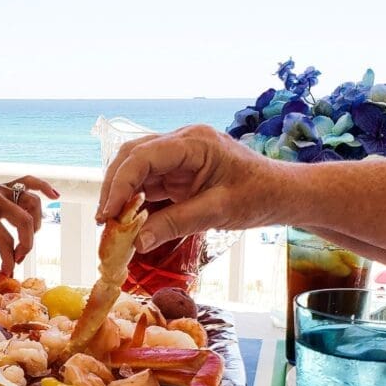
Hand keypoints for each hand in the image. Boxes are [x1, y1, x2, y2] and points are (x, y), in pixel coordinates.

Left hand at [0, 176, 58, 281]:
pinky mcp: (3, 186)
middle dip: (26, 244)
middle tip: (17, 259)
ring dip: (35, 224)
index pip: (4, 239)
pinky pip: (28, 181)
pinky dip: (43, 187)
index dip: (8, 259)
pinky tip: (56, 196)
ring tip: (24, 240)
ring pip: (31, 202)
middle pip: (24, 220)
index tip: (6, 272)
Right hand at [96, 125, 288, 251]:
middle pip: (132, 158)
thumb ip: (176, 224)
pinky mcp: (179, 172)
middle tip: (103, 222)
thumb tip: (137, 243)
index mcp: (193, 142)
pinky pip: (149, 183)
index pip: (142, 156)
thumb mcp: (218, 212)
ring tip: (112, 227)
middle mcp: (181, 143)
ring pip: (136, 170)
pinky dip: (136, 203)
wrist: (282, 194)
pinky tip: (129, 224)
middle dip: (113, 189)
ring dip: (121, 197)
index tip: (107, 214)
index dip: (119, 184)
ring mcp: (178, 156)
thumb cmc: (259, 196)